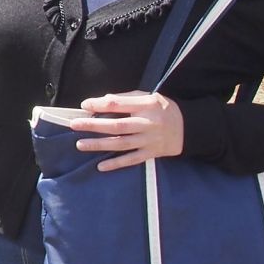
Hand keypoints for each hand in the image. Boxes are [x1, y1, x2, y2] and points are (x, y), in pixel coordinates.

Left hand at [69, 91, 184, 171]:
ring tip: (80, 145)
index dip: (100, 105)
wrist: (189, 127)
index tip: (84, 105)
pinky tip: (100, 166)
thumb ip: (126, 98)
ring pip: (121, 144)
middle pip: (117, 125)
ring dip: (99, 145)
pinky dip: (116, 163)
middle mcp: (148, 123)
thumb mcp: (148, 97)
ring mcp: (150, 140)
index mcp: (146, 106)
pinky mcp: (152, 153)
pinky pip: (132, 159)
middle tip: (74, 125)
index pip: (119, 104)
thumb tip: (103, 101)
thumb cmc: (163, 109)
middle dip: (94, 125)